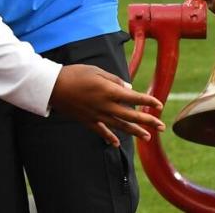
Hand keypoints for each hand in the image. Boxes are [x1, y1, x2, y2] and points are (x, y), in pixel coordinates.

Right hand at [49, 64, 164, 146]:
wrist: (52, 87)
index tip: (159, 105)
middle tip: (162, 126)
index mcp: (109, 91)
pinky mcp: (87, 121)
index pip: (134, 97)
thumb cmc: (76, 74)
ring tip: (147, 137)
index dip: (148, 101)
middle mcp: (105, 105)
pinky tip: (117, 143)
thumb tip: (128, 89)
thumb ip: (115, 80)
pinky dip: (110, 137)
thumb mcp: (97, 71)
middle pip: (131, 115)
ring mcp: (96, 115)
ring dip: (135, 132)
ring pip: (119, 126)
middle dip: (148, 121)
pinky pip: (101, 131)